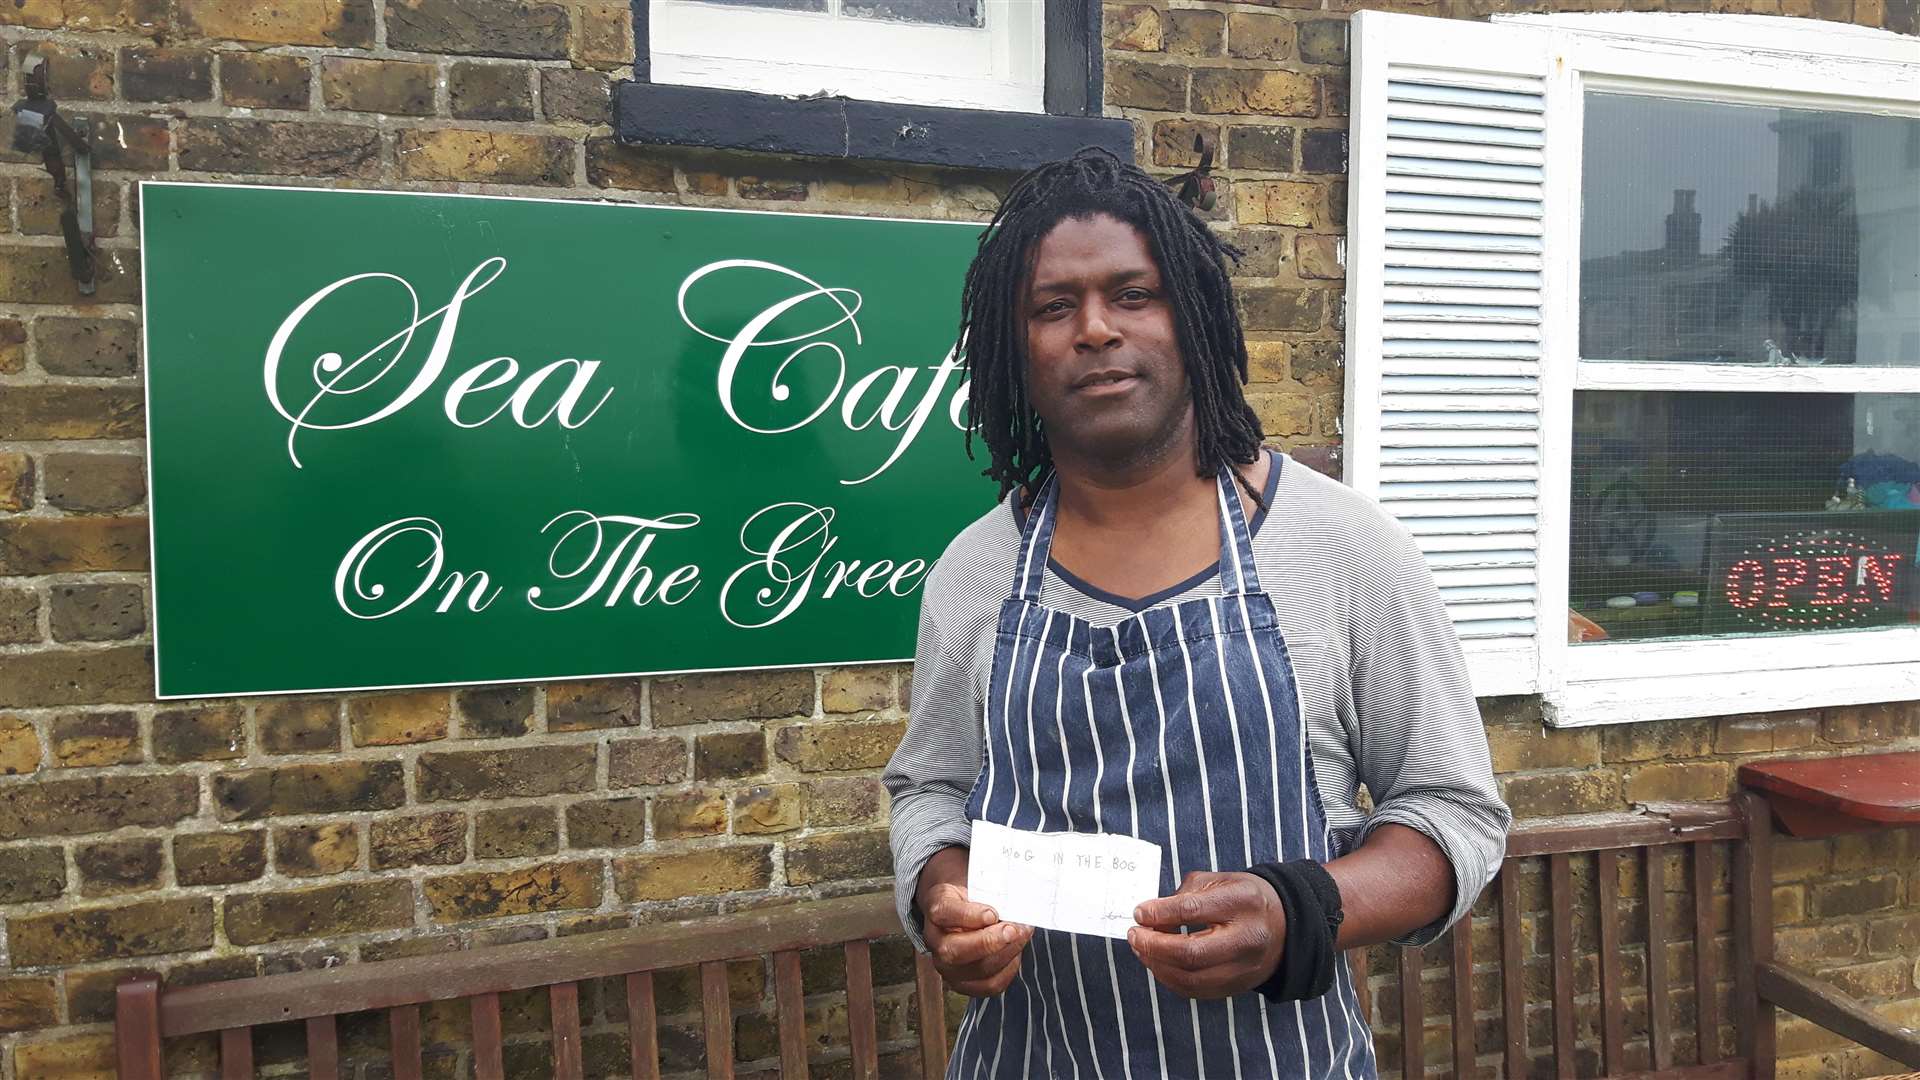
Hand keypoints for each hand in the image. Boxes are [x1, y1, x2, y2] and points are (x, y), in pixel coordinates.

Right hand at [917, 847, 1033, 996]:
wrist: (961, 910)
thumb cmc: (973, 896)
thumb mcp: (976, 882)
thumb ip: (990, 889)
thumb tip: (1018, 897)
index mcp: (936, 908)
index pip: (943, 913)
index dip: (968, 915)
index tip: (992, 913)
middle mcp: (935, 940)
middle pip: (954, 951)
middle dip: (989, 942)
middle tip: (1013, 930)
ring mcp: (947, 966)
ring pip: (976, 970)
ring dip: (1006, 953)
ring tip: (1022, 936)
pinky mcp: (963, 983)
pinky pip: (989, 985)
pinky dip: (1008, 970)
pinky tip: (1016, 952)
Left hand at [1128, 871, 1284, 998]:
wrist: (1284, 926)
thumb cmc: (1243, 898)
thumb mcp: (1220, 881)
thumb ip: (1185, 894)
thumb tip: (1150, 915)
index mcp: (1243, 902)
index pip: (1193, 910)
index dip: (1159, 913)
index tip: (1138, 913)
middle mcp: (1247, 939)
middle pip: (1191, 953)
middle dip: (1153, 946)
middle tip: (1134, 935)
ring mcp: (1244, 968)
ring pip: (1190, 979)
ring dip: (1157, 965)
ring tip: (1142, 949)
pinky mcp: (1237, 987)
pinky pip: (1195, 991)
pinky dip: (1169, 978)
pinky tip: (1158, 963)